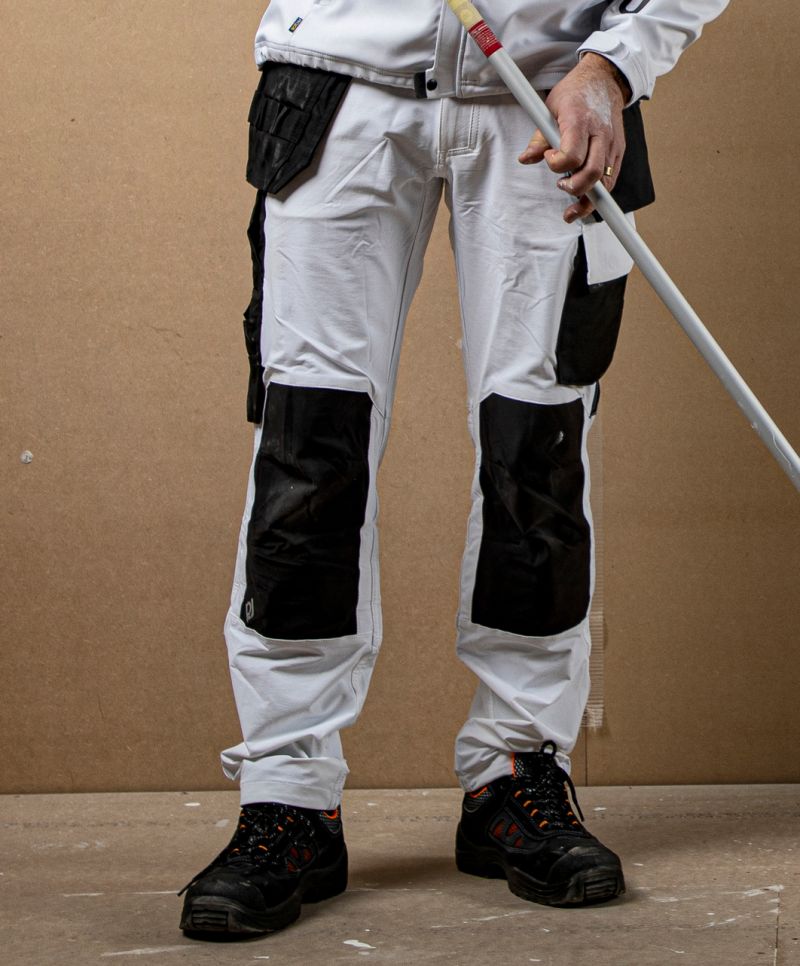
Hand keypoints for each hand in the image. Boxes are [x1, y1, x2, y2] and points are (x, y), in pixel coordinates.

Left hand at [519, 53, 628, 222]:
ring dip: (588, 201)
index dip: (557, 165)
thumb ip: (539, 138)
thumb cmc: (576, 93)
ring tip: (572, 210)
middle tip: (560, 185)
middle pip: (591, 173)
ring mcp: (612, 144)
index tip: (549, 159)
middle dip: (573, 188)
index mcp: (580, 120)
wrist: (605, 80)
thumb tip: (525, 159)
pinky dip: (598, 196)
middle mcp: (600, 134)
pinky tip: (585, 202)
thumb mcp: (549, 108)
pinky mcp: (618, 152)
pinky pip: (611, 180)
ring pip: (605, 183)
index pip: (572, 155)